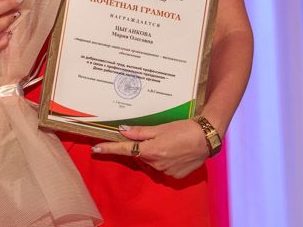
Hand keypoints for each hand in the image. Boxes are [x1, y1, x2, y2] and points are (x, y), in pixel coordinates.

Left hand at [91, 121, 210, 179]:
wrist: (207, 139)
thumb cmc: (185, 129)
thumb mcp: (161, 128)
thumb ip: (140, 132)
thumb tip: (122, 130)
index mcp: (151, 150)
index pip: (125, 149)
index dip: (109, 148)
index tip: (95, 149)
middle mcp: (156, 163)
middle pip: (140, 154)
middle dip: (142, 146)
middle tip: (156, 136)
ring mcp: (166, 171)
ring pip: (151, 161)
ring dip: (155, 152)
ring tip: (170, 142)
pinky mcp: (175, 175)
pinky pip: (163, 167)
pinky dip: (165, 159)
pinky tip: (175, 151)